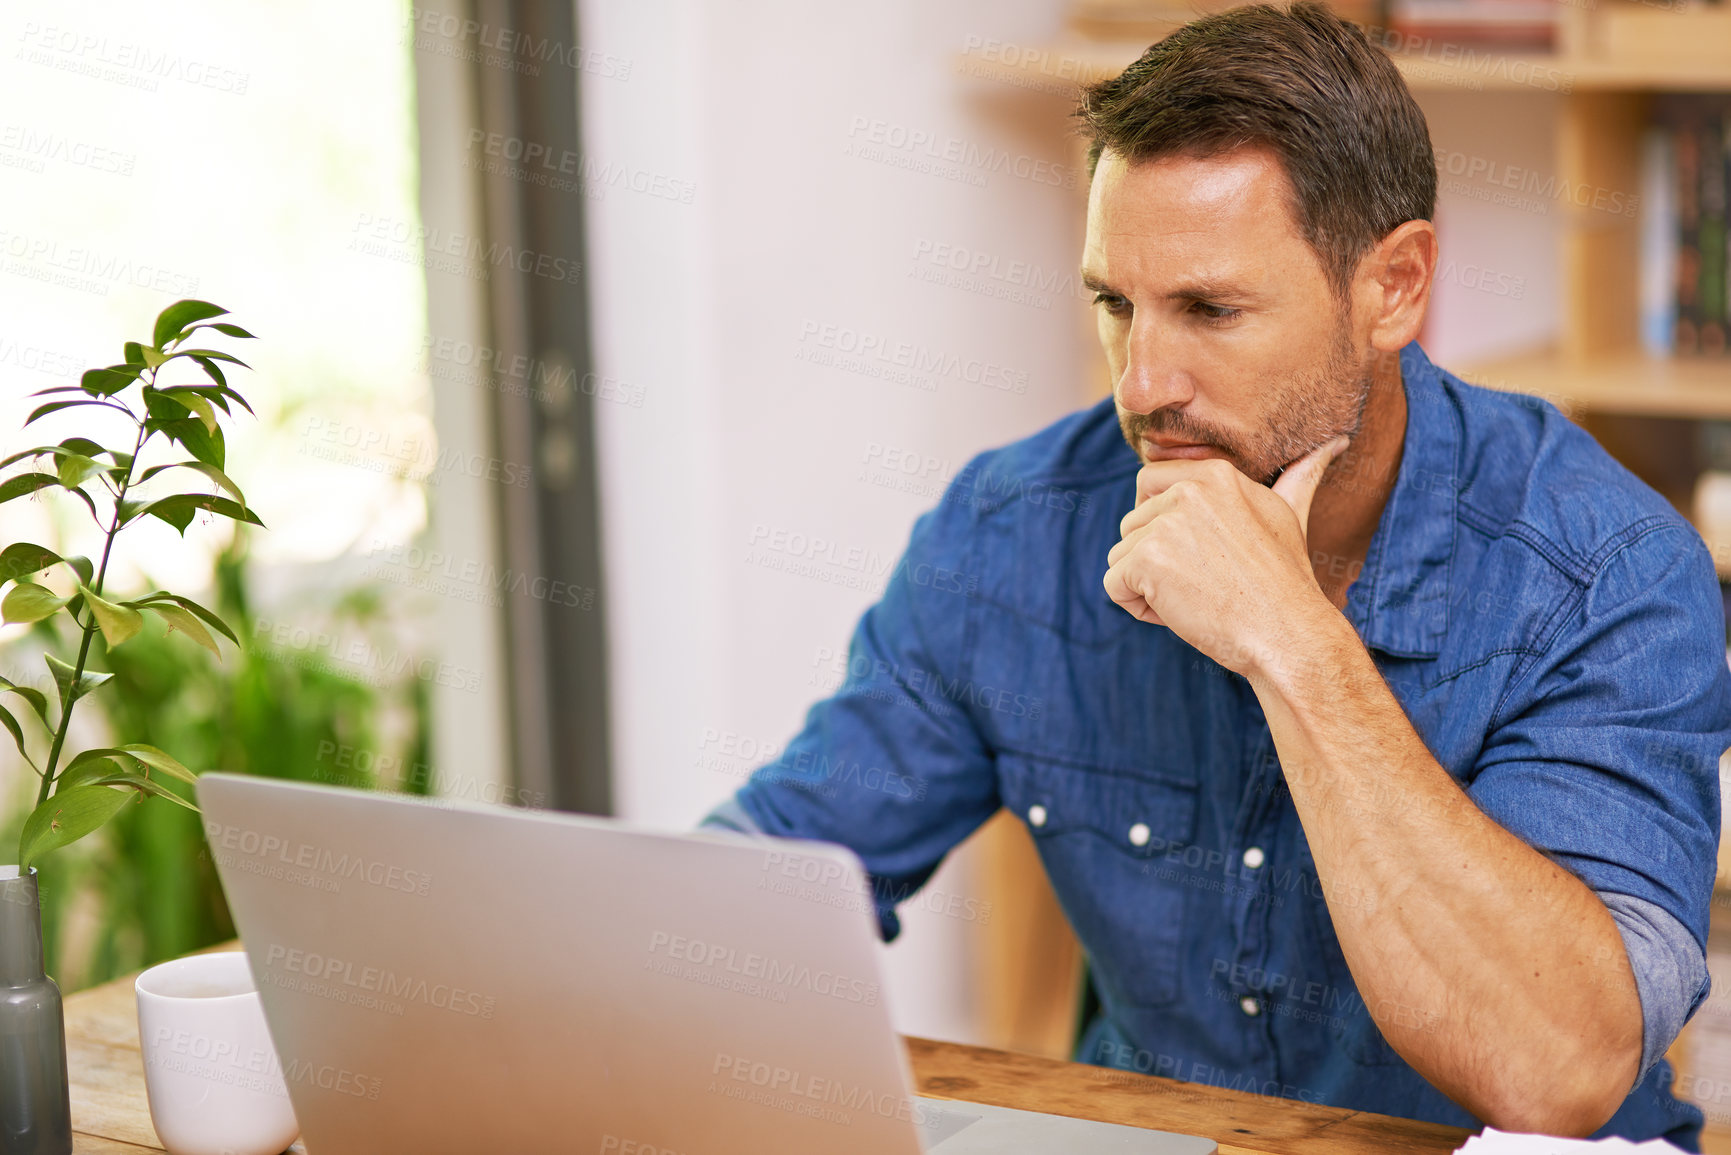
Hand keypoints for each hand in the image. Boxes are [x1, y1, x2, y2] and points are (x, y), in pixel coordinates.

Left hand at [1103, 435, 1348, 675]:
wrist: (1289, 634)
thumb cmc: (1288, 584)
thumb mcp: (1290, 516)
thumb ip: (1297, 479)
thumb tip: (1335, 442)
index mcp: (1216, 475)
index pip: (1149, 483)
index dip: (1159, 523)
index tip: (1193, 551)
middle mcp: (1188, 491)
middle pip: (1132, 524)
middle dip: (1155, 560)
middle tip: (1204, 583)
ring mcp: (1165, 524)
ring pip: (1121, 555)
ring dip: (1147, 585)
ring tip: (1195, 598)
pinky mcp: (1147, 560)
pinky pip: (1113, 584)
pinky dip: (1137, 608)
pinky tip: (1179, 613)